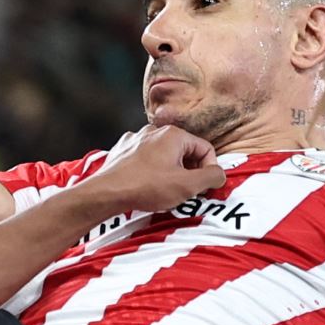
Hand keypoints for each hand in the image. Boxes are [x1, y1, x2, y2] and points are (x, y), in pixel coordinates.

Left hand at [88, 125, 226, 215]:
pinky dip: (150, 170)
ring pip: (163, 154)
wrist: (105, 193)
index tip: (204, 187)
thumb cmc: (146, 187)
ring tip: (164, 190)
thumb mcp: (187, 186)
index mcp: (174, 134)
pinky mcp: (122, 150)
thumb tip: (219, 174)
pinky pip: (144, 159)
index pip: (205, 149)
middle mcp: (154, 131)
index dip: (209, 170)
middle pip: (184, 150)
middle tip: (185, 191)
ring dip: (169, 171)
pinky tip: (146, 185)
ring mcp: (135, 139)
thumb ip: (211, 177)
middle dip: (189, 170)